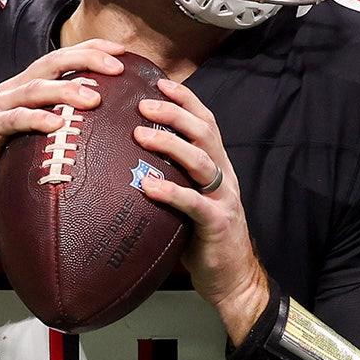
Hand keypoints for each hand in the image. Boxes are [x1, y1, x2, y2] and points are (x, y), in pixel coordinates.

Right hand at [0, 39, 125, 205]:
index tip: (123, 51)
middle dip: (87, 59)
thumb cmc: (7, 161)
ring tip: (95, 99)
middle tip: (117, 67)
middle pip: (53, 62)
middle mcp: (13, 89)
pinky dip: (37, 118)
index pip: (63, 56)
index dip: (92, 48)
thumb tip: (110, 127)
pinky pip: (15, 119)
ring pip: (36, 88)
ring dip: (67, 89)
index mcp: (28, 86)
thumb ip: (65, 124)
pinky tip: (57, 124)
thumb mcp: (40, 137)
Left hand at [134, 79, 269, 344]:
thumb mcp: (188, 198)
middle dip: (174, 113)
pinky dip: (171, 191)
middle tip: (142, 104)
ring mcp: (224, 198)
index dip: (185, 99)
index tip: (158, 81)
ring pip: (201, 161)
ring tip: (140, 135)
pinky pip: (194, 203)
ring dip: (170, 144)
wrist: (232, 278)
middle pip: (204, 132)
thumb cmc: (201, 236)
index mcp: (218, 165)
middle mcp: (224, 175)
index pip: (205, 121)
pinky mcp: (217, 223)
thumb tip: (127, 155)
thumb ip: (171, 175)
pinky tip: (147, 186)